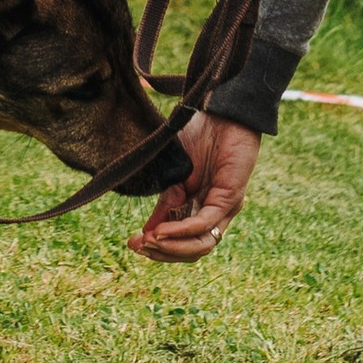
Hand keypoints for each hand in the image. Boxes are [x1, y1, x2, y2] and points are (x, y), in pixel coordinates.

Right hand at [129, 113, 260, 261]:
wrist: (222, 109)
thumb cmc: (202, 134)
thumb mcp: (175, 174)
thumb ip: (166, 202)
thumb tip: (148, 232)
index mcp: (202, 208)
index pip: (183, 243)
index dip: (158, 249)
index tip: (132, 244)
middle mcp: (215, 213)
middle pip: (191, 251)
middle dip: (163, 253)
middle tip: (139, 246)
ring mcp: (225, 208)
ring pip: (200, 245)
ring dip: (172, 248)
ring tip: (150, 241)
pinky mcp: (230, 198)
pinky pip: (205, 223)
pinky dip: (181, 230)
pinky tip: (162, 231)